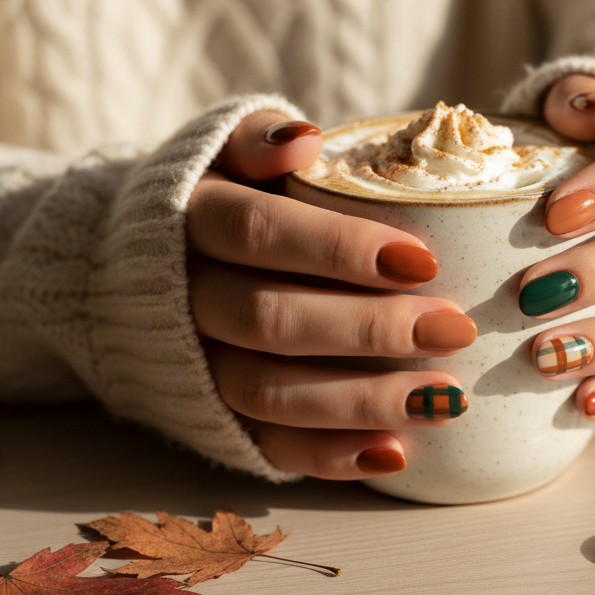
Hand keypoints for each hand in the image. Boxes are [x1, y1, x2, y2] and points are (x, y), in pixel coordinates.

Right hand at [186, 112, 476, 479]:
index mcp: (192, 218)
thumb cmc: (226, 195)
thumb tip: (304, 143)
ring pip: (267, 392)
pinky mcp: (215, 416)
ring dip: (362, 400)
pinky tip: (395, 452)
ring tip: (447, 398)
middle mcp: (185, 296)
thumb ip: (261, 138)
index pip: (258, 232)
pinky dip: (331, 456)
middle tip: (454, 329)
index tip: (423, 260)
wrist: (141, 264)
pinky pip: (267, 446)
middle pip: (268, 319)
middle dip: (368, 329)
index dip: (338, 249)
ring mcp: (197, 363)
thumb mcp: (229, 148)